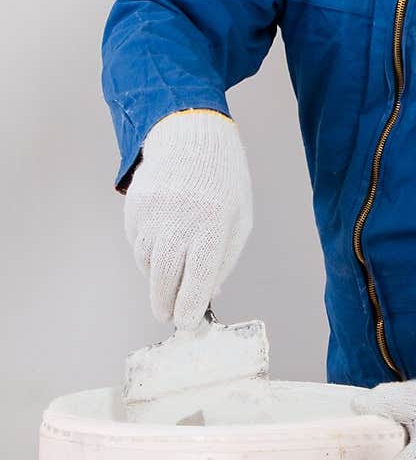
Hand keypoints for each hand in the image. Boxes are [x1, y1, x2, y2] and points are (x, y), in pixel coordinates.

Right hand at [123, 110, 252, 329]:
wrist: (191, 135)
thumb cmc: (224, 180)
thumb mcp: (238, 219)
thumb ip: (223, 258)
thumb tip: (208, 293)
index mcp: (211, 226)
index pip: (196, 279)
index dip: (189, 308)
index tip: (187, 324)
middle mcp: (178, 221)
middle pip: (164, 278)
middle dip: (165, 303)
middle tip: (169, 315)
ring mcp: (152, 214)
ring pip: (146, 262)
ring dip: (156, 278)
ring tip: (169, 276)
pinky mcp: (134, 207)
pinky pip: (136, 242)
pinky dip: (147, 252)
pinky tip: (161, 244)